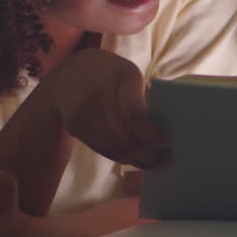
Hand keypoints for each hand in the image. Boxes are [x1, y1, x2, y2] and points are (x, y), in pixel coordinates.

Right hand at [40, 49, 167, 167]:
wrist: (69, 70)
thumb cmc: (112, 74)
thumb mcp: (130, 75)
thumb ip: (144, 99)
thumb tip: (165, 132)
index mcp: (121, 76)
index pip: (134, 113)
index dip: (151, 133)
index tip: (166, 143)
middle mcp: (98, 94)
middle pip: (125, 135)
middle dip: (148, 153)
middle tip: (166, 161)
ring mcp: (82, 111)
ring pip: (113, 146)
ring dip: (136, 160)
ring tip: (154, 165)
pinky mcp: (74, 126)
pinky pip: (101, 148)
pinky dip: (121, 158)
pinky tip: (135, 161)